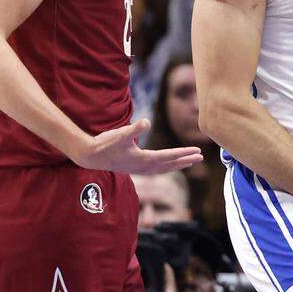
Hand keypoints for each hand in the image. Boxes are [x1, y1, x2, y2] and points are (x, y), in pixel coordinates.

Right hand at [69, 119, 202, 173]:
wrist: (91, 156)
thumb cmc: (106, 143)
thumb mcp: (121, 133)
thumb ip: (134, 128)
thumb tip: (147, 121)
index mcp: (144, 160)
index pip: (169, 156)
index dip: (184, 153)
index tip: (197, 151)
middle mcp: (144, 167)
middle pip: (170, 164)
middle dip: (186, 160)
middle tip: (201, 157)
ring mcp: (139, 169)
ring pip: (164, 168)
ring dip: (177, 164)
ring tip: (190, 161)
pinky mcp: (135, 168)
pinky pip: (156, 169)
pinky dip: (166, 167)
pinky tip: (169, 165)